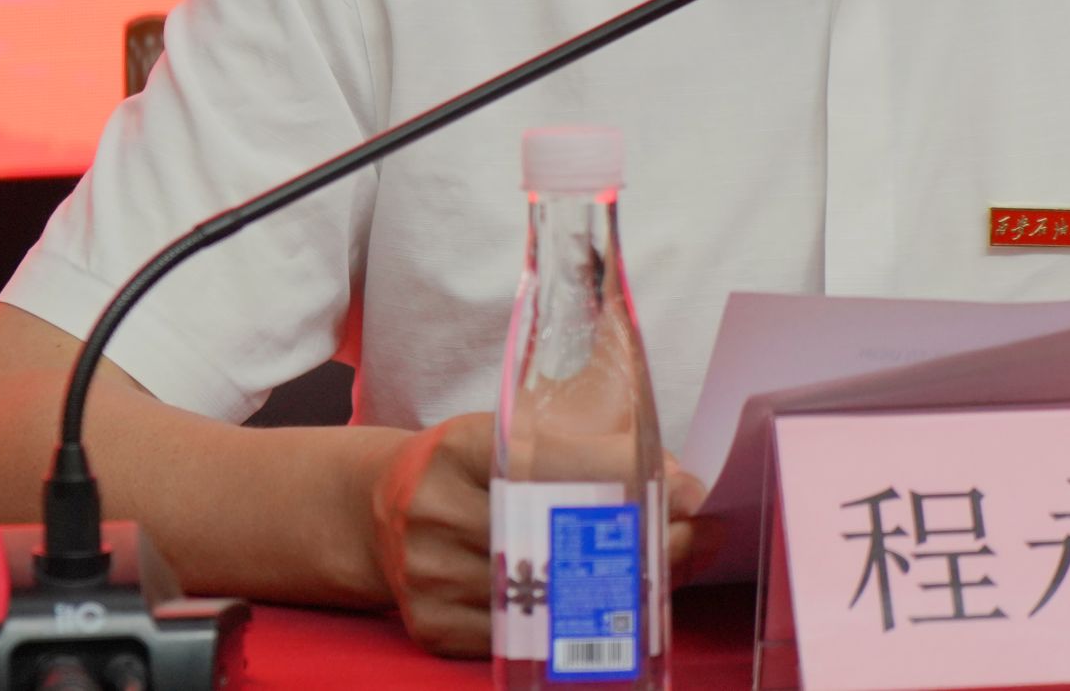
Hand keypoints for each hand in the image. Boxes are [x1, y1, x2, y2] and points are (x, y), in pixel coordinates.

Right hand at [371, 415, 710, 656]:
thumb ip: (580, 448)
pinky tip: (608, 614)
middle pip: (556, 533)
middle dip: (637, 543)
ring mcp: (431, 574)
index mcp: (459, 446)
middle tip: (693, 542)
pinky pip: (520, 636)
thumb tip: (678, 480)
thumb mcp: (506, 435)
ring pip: (546, 593)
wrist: (377, 513)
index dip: (629, 479)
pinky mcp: (433, 626)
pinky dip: (570, 628)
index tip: (688, 494)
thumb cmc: (462, 471)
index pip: (555, 458)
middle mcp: (437, 510)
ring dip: (616, 591)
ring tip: (668, 576)